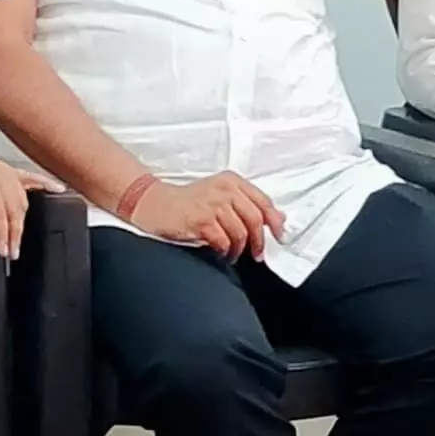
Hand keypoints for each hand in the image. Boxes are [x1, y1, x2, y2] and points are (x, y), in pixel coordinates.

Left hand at [0, 134, 56, 259]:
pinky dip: (46, 184)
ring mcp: (6, 171)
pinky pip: (32, 178)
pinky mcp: (9, 170)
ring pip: (23, 200)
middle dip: (15, 233)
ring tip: (18, 240)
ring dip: (23, 221)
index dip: (2, 233)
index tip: (3, 249)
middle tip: (11, 252)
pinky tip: (59, 189)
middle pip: (15, 208)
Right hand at [125, 172, 284, 257]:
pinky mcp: (201, 221)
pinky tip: (221, 253)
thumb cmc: (189, 201)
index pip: (263, 201)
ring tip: (233, 254)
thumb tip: (279, 219)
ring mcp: (212, 204)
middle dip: (259, 241)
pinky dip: (225, 251)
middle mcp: (224, 190)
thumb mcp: (220, 195)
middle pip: (255, 219)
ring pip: (240, 233)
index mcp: (232, 181)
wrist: (156, 204)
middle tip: (257, 254)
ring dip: (239, 249)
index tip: (279, 236)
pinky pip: (223, 242)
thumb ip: (248, 204)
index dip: (274, 222)